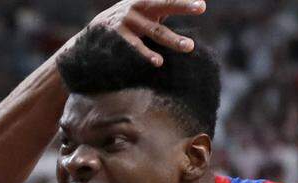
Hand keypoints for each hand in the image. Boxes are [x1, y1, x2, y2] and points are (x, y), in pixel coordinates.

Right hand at [82, 0, 206, 65]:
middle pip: (164, 5)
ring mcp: (128, 21)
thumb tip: (192, 4)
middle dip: (183, 6)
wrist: (95, 30)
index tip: (202, 4)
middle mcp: (138, 6)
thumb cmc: (130, 20)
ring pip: (155, 30)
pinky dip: (146, 54)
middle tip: (201, 7)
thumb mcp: (145, 9)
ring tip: (189, 46)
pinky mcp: (118, 36)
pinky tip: (158, 62)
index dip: (184, 1)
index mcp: (147, 0)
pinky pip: (135, 46)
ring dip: (173, 39)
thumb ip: (162, 6)